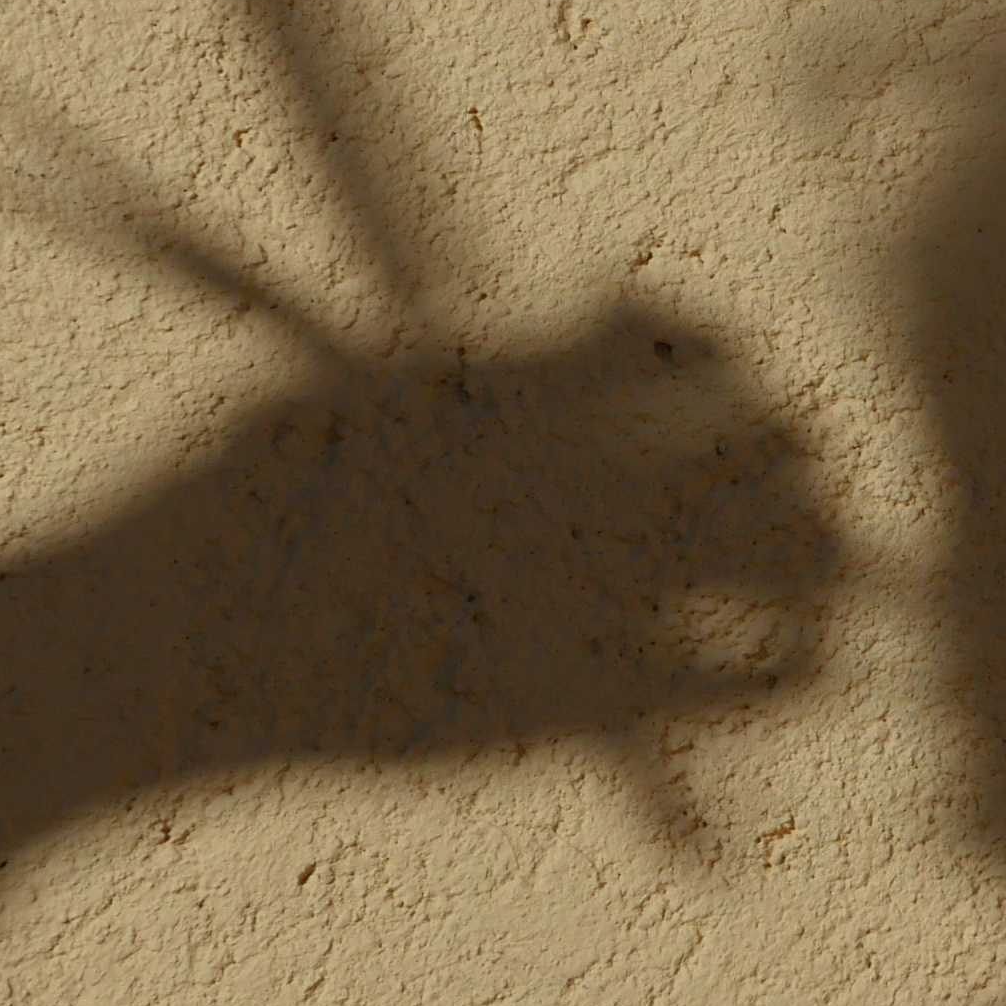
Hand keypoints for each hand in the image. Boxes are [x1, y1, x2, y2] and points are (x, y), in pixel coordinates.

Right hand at [219, 307, 839, 767]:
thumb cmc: (236, 512)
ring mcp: (602, 587)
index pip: (701, 346)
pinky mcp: (607, 698)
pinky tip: (795, 664)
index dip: (725, 366)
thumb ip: (477, 354)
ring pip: (807, 551)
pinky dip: (804, 664)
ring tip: (815, 571)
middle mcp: (589, 468)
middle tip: (790, 485)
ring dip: (824, 552)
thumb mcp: (351, 382)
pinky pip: (771, 676)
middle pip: (779, 440)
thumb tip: (580, 306)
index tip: (713, 394)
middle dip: (794, 457)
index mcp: (534, 381)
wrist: (181, 644)